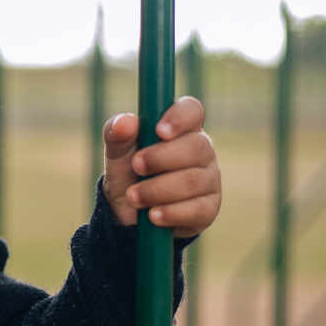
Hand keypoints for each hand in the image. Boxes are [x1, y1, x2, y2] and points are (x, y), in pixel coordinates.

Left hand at [101, 96, 220, 238]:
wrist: (127, 213)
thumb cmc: (128, 173)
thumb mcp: (117, 153)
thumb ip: (117, 133)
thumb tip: (125, 122)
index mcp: (182, 128)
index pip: (192, 110)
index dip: (180, 117)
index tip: (159, 131)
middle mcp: (202, 150)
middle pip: (196, 147)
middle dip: (161, 158)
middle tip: (136, 166)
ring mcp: (209, 179)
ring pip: (193, 181)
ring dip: (158, 189)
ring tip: (133, 197)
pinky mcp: (209, 208)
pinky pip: (197, 209)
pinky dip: (171, 213)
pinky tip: (153, 216)